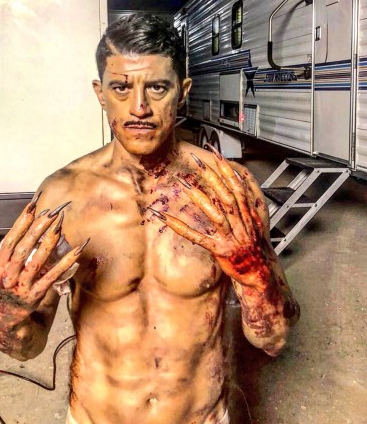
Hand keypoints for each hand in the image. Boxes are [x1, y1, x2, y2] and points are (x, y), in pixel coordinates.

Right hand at [0, 194, 88, 323]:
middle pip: (23, 248)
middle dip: (37, 229)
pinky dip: (64, 264)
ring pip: (35, 261)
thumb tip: (40, 226)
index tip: (32, 207)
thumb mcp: (8, 269)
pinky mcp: (35, 295)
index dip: (21, 223)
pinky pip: (52, 277)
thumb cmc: (12, 287)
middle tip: (51, 214)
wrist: (9, 318)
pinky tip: (75, 252)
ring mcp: (21, 286)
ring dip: (48, 243)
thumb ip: (20, 251)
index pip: (10, 240)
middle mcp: (8, 276)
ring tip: (59, 227)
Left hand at [149, 146, 270, 290]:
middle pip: (226, 197)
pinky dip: (184, 229)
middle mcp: (240, 224)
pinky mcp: (221, 250)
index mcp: (248, 216)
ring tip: (186, 186)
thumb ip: (246, 206)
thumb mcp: (255, 224)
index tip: (217, 154)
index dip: (227, 170)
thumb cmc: (254, 249)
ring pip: (216, 215)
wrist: (261, 274)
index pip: (237, 187)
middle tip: (198, 162)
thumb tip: (238, 186)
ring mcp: (231, 237)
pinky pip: (200, 238)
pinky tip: (169, 221)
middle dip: (213, 177)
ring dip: (201, 200)